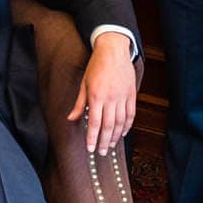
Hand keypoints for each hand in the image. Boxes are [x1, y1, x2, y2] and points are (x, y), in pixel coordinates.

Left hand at [68, 33, 137, 156]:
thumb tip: (71, 119)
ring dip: (116, 136)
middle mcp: (110, 98)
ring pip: (120, 122)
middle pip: (108, 126)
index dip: (93, 138)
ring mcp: (123, 96)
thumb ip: (79, 104)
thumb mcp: (83, 84)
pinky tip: (123, 133)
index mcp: (96, 96)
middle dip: (105, 142)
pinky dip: (127, 126)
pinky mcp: (131, 94)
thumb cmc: (96, 66)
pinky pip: (130, 114)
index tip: (91, 149)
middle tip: (102, 152)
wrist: (113, 50)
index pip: (94, 123)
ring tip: (111, 145)